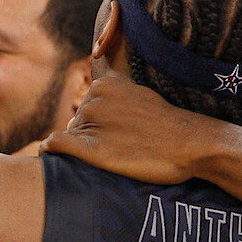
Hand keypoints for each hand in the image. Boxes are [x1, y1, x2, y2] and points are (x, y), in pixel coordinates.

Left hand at [40, 76, 198, 185]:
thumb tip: (81, 115)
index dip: (100, 125)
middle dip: (92, 136)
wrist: (191, 144)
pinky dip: (50, 150)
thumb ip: (115, 99)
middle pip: (79, 122)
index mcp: (105, 83)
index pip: (89, 107)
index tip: (120, 136)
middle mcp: (95, 98)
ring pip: (72, 135)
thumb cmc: (169, 127)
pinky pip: (56, 144)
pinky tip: (51, 156)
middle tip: (121, 149)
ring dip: (83, 149)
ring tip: (115, 157)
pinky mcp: (92, 148)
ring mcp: (93, 122)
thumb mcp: (140, 97)